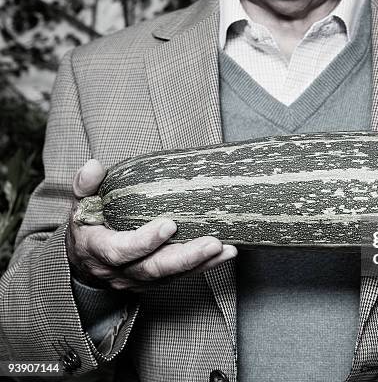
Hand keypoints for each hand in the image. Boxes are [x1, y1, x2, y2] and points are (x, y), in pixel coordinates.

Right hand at [66, 159, 236, 291]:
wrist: (86, 261)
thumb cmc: (88, 226)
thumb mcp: (80, 204)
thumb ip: (85, 185)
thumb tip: (93, 165)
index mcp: (98, 250)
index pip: (120, 251)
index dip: (144, 241)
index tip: (169, 224)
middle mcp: (119, 271)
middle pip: (153, 269)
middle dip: (185, 258)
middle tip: (212, 242)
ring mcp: (138, 280)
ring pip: (171, 276)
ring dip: (201, 263)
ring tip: (225, 248)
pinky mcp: (155, 281)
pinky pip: (181, 276)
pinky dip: (205, 266)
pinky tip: (226, 254)